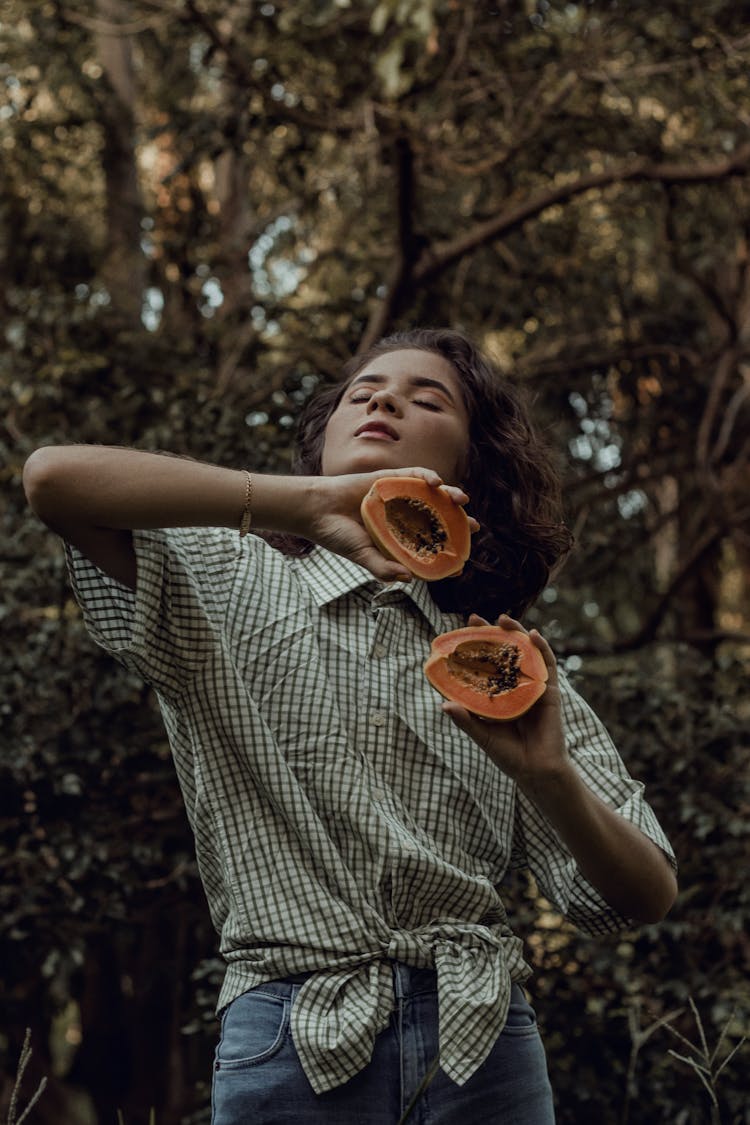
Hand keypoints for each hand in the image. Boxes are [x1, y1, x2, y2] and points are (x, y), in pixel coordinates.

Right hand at [305, 467, 478, 582]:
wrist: (316, 510)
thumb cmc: (337, 536)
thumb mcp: (361, 556)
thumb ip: (383, 569)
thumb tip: (408, 580)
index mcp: (398, 539)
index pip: (428, 548)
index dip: (446, 556)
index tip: (460, 564)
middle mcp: (402, 519)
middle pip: (437, 520)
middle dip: (458, 524)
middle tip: (475, 528)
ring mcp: (398, 498)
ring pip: (431, 497)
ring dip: (449, 497)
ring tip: (462, 501)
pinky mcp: (390, 479)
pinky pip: (414, 475)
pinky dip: (427, 476)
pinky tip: (436, 482)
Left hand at [441, 613, 569, 791]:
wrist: (537, 771)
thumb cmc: (509, 756)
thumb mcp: (482, 736)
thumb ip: (465, 721)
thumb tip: (443, 704)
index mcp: (496, 695)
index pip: (482, 665)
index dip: (472, 649)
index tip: (456, 635)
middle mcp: (514, 686)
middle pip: (502, 653)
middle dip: (490, 634)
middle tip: (475, 619)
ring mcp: (532, 686)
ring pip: (524, 653)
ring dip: (515, 633)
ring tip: (504, 618)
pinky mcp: (549, 691)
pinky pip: (547, 665)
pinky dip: (541, 648)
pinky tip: (533, 635)